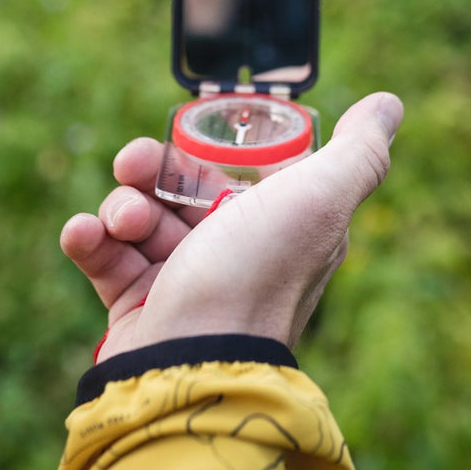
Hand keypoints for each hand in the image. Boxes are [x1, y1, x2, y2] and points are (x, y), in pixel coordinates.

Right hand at [60, 92, 403, 363]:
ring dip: (121, 206)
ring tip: (119, 222)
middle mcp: (236, 254)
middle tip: (131, 166)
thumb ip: (359, 150)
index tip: (185, 132)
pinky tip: (84, 234)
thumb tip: (386, 103)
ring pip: (140, 217)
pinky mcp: (139, 308)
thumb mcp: (321, 198)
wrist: (192, 365)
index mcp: (280, 225)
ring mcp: (185, 282)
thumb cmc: (256, 275)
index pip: (239, 168)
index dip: (208, 146)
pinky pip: (106, 257)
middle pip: (182, 189)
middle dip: (151, 170)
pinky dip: (89, 239)